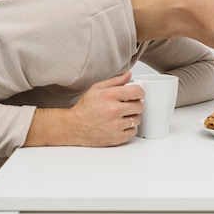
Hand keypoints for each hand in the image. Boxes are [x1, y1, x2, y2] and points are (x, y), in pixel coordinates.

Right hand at [25, 72, 143, 146]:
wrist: (73, 127)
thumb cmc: (84, 108)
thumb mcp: (97, 88)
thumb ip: (115, 81)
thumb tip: (129, 75)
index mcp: (110, 96)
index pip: (137, 91)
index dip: (139, 92)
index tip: (136, 94)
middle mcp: (114, 111)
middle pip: (139, 106)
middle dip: (135, 104)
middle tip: (127, 105)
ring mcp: (115, 126)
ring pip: (137, 119)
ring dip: (132, 117)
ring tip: (122, 116)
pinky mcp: (116, 138)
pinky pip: (133, 132)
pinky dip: (129, 129)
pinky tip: (120, 125)